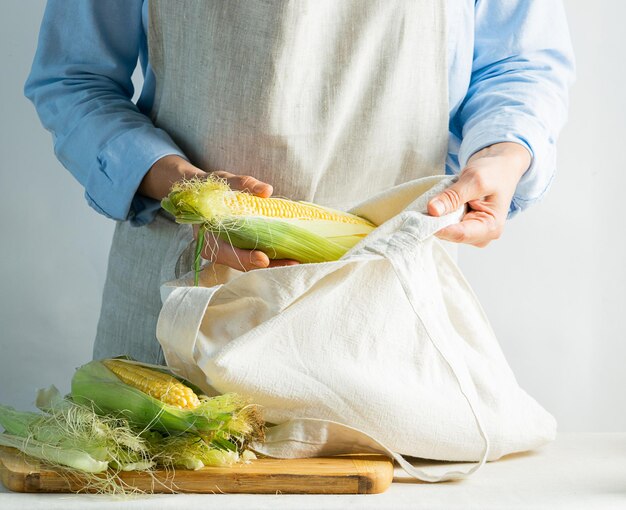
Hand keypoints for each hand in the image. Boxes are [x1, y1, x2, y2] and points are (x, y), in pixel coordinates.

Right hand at [138, 155, 298, 270]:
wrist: (194, 194)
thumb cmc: (208, 187)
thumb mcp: (223, 180)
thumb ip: (243, 184)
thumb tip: (266, 190)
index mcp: (208, 235)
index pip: (229, 252)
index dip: (247, 257)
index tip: (265, 258)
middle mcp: (215, 250)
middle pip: (243, 264)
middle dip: (269, 265)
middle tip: (294, 262)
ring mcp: (224, 253)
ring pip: (249, 265)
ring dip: (273, 265)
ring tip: (296, 261)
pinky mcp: (234, 251)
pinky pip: (251, 259)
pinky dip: (269, 259)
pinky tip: (288, 255)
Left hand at [427, 142, 530, 246]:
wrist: (499, 168)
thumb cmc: (493, 172)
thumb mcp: (474, 180)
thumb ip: (453, 196)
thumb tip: (433, 210)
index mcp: (491, 227)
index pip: (460, 234)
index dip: (438, 227)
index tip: (422, 217)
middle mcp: (482, 236)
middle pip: (451, 234)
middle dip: (438, 220)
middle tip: (432, 202)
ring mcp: (473, 234)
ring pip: (446, 231)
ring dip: (439, 216)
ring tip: (444, 199)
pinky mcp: (464, 228)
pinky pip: (446, 226)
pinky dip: (441, 215)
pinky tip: (445, 204)